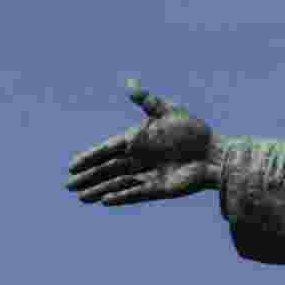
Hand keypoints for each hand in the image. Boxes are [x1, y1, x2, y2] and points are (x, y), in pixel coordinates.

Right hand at [66, 81, 215, 205]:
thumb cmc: (194, 131)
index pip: (108, 150)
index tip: (72, 165)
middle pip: (109, 169)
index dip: (90, 157)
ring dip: (100, 189)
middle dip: (89, 177)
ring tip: (81, 197)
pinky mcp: (158, 189)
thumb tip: (130, 84)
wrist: (215, 153)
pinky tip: (105, 200)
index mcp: (139, 140)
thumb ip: (148, 102)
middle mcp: (140, 159)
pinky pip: (136, 193)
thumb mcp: (170, 113)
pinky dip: (121, 196)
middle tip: (68, 185)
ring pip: (118, 183)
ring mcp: (148, 175)